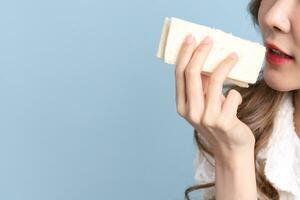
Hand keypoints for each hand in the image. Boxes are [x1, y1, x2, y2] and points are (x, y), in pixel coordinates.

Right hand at [175, 34, 254, 160]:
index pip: (179, 75)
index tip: (191, 38)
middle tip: (209, 39)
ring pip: (214, 81)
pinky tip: (235, 101)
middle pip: (192, 74)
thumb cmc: (218, 122)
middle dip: (200, 52)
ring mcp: (206, 118)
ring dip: (225, 64)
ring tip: (234, 55)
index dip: (184, 54)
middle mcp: (190, 112)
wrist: (230, 148)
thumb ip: (200, 87)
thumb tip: (204, 59)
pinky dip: (235, 93)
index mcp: (182, 106)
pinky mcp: (223, 122)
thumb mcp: (203, 105)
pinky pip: (232, 95)